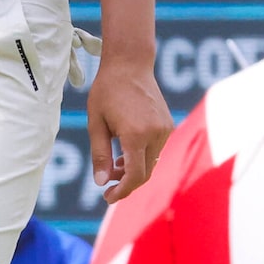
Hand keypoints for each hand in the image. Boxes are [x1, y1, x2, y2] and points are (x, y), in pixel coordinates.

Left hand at [87, 53, 171, 202]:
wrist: (129, 65)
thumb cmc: (106, 92)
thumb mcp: (95, 123)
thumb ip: (100, 155)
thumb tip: (101, 182)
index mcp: (136, 135)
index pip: (135, 176)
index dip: (122, 191)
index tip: (108, 198)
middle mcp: (156, 134)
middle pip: (145, 172)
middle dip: (126, 183)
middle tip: (107, 186)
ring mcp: (165, 129)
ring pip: (151, 162)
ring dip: (134, 169)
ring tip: (113, 166)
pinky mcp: (168, 125)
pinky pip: (155, 150)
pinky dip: (141, 157)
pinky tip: (125, 153)